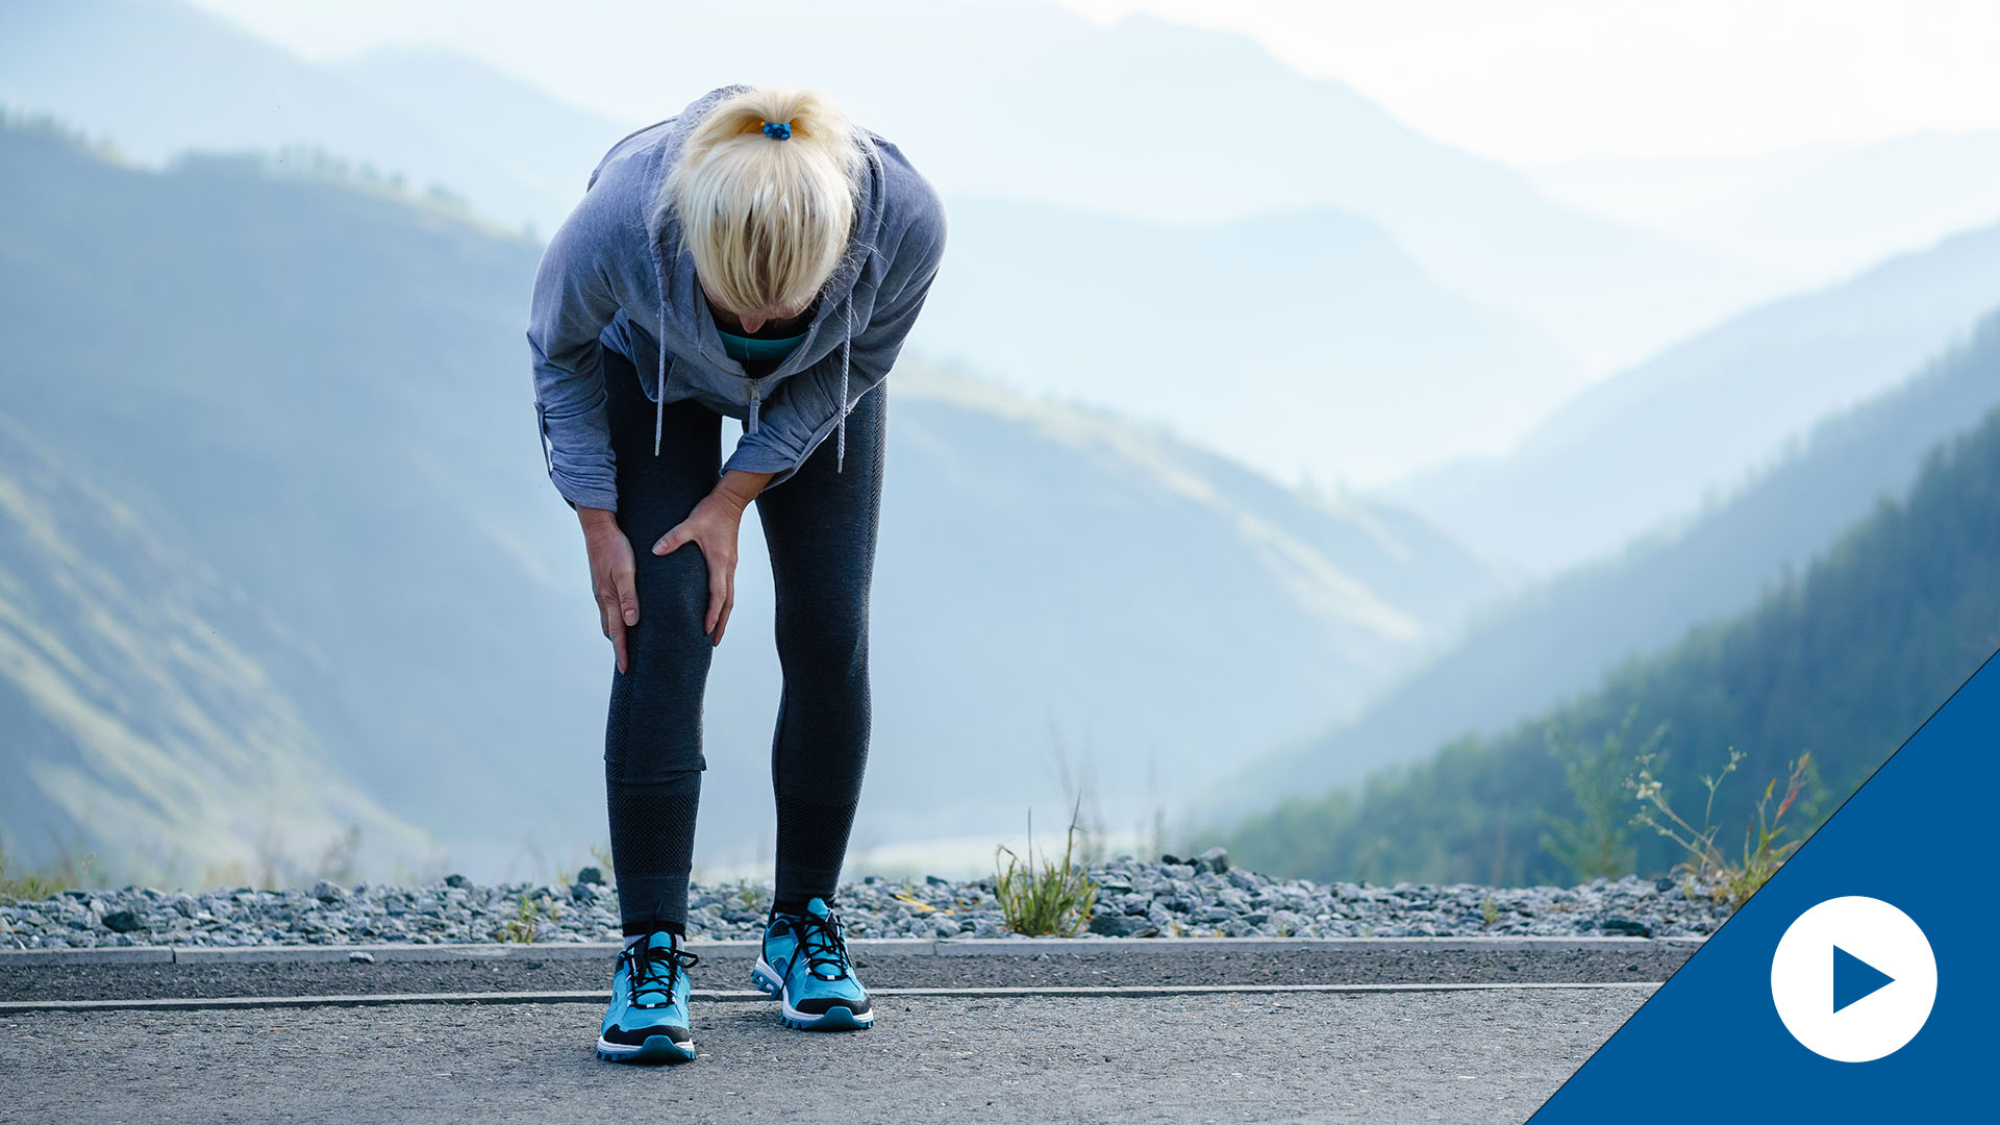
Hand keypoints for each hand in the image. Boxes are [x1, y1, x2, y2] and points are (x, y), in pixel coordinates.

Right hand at [577, 506, 638, 672]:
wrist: (599, 528)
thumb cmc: (616, 548)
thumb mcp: (626, 572)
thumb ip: (629, 596)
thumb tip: (632, 623)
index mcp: (609, 598)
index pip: (618, 632)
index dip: (622, 652)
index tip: (625, 670)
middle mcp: (603, 599)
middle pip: (611, 630)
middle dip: (619, 648)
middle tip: (626, 665)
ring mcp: (601, 592)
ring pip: (609, 620)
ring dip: (617, 634)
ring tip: (626, 646)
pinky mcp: (603, 584)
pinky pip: (610, 608)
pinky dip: (617, 619)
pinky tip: (624, 618)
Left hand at [653, 470, 771, 645]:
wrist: (730, 501)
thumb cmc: (710, 513)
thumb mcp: (690, 524)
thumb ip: (673, 538)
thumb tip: (655, 552)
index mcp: (718, 562)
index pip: (718, 595)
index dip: (713, 614)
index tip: (706, 630)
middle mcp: (727, 568)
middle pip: (728, 603)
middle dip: (721, 624)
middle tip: (713, 643)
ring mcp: (730, 566)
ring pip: (730, 598)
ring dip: (723, 616)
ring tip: (715, 633)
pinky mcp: (728, 562)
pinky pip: (727, 588)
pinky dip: (723, 603)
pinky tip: (715, 609)